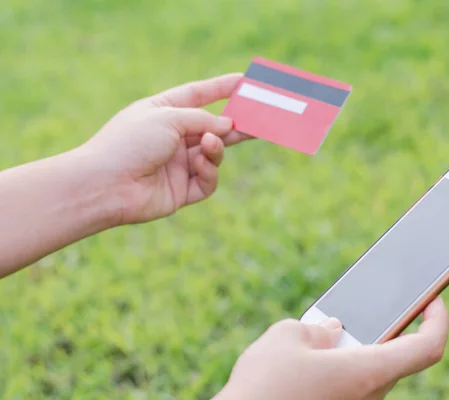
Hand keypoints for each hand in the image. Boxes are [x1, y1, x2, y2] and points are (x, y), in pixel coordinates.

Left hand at [79, 73, 249, 224]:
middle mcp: (173, 137)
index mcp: (164, 111)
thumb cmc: (129, 142)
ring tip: (209, 145)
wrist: (105, 185)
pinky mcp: (182, 190)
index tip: (244, 81)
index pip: (198, 95)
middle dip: (236, 123)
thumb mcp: (168, 117)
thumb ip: (203, 119)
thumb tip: (228, 125)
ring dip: (216, 148)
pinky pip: (208, 179)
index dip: (221, 87)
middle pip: (213, 127)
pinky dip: (208, 171)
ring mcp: (178, 164)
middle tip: (261, 120)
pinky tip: (199, 166)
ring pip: (214, 154)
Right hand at [217, 298, 448, 399]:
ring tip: (323, 332)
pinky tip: (309, 360)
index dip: (438, 319)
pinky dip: (338, 368)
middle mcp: (368, 396)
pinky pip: (348, 386)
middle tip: (363, 308)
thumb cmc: (263, 386)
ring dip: (354, 350)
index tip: (432, 300)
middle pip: (394, 358)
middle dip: (380, 330)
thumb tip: (332, 332)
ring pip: (367, 373)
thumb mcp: (287, 337)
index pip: (427, 347)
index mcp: (366, 372)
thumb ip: (318, 327)